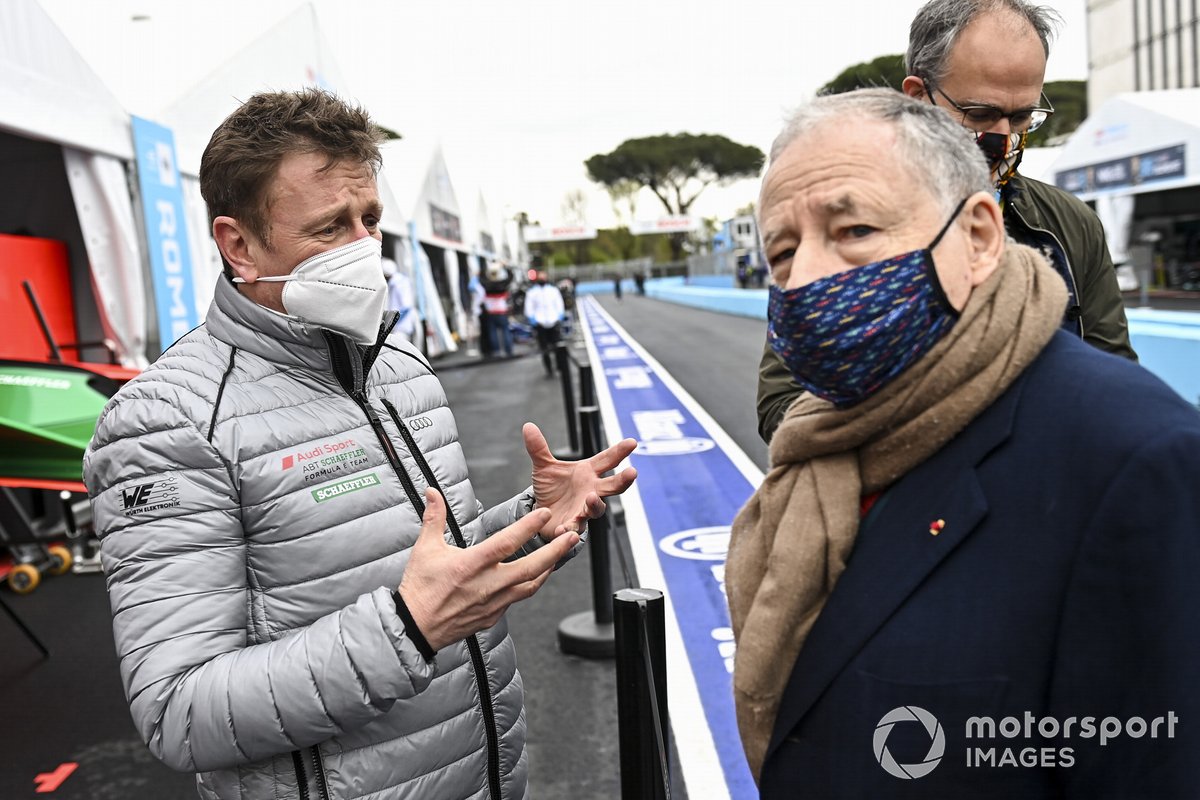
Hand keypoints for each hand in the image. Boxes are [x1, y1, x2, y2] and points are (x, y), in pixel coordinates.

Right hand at [398, 488, 578, 652]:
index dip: (528, 527)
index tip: (545, 513)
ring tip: (561, 554)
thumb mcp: (424, 549)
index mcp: (472, 564)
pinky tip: (535, 576)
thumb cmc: (419, 588)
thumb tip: (432, 492)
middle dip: (556, 551)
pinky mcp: (493, 616)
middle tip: (573, 537)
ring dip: (548, 568)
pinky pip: (517, 599)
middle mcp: (488, 584)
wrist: (414, 628)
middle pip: (531, 567)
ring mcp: (493, 603)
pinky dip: (529, 585)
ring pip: (530, 585)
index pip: (507, 542)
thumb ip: (434, 518)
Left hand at [523, 422, 637, 536]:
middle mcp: (591, 491)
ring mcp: (584, 509)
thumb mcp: (543, 467)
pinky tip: (564, 528)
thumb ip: (538, 448)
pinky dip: (571, 528)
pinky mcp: (572, 525)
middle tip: (632, 472)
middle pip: (613, 486)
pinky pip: (575, 528)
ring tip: (591, 497)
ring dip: (596, 504)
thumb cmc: (551, 489)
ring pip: (597, 508)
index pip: (607, 460)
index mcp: (588, 473)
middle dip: (623, 480)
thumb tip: (528, 426)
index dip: (620, 451)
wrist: (541, 515)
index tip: (632, 442)